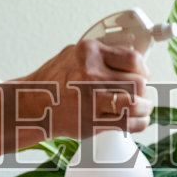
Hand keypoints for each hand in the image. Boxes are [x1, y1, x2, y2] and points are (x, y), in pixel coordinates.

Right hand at [16, 40, 152, 141]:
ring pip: (136, 104)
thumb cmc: (52, 80)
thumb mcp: (73, 54)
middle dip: (144, 90)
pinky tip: (136, 120)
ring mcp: (92, 100)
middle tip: (141, 93)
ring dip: (145, 107)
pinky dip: (138, 123)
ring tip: (143, 107)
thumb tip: (130, 55)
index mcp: (90, 53)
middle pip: (137, 83)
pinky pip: (127, 124)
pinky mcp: (92, 122)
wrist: (31, 104)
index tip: (143, 74)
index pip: (133, 59)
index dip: (143, 69)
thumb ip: (101, 53)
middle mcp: (91, 75)